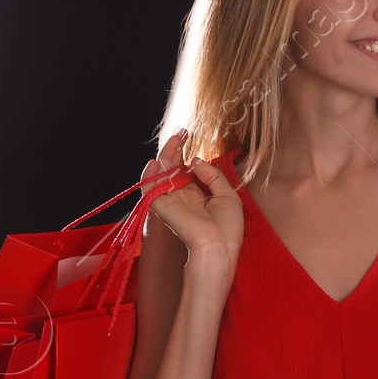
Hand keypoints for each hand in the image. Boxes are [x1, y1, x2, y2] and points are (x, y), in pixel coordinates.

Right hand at [144, 130, 244, 275]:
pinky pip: (150, 188)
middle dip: (176, 149)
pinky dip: (149, 174)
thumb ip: (213, 175)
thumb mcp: (228, 195)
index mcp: (197, 195)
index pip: (187, 170)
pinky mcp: (161, 206)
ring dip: (166, 154)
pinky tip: (155, 161)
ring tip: (175, 139)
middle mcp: (182, 196)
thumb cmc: (227, 228)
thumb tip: (195, 160)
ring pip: (162, 173)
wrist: (218, 247)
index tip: (190, 136)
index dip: (187, 153)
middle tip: (182, 132)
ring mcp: (171, 200)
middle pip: (173, 167)